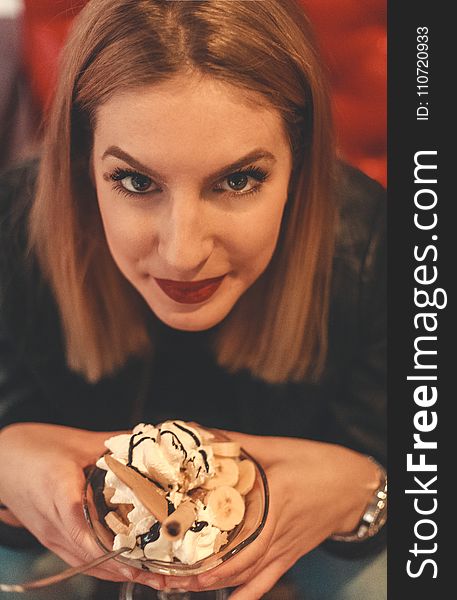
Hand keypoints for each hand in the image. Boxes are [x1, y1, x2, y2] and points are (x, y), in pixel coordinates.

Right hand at [0, 423, 163, 587]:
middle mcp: (53, 521)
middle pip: (89, 555)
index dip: (111, 549)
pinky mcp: (50, 536)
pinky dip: (103, 565)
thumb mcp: (79, 442)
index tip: (137, 560)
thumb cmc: (35, 446)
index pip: (83, 529)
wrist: (2, 458)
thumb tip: (147, 442)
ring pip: (85, 563)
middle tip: (159, 574)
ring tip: (150, 576)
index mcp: (59, 492)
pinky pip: (78, 558)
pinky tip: (125, 566)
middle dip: (125, 568)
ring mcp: (50, 533)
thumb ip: (114, 444)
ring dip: (117, 572)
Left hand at [164, 431, 380, 598]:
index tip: (176, 557)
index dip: (205, 553)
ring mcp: (283, 549)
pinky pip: (266, 582)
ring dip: (214, 586)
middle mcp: (275, 533)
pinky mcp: (289, 555)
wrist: (354, 485)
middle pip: (234, 565)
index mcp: (271, 503)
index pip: (234, 536)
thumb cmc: (318, 464)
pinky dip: (246, 596)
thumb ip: (235, 442)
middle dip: (198, 576)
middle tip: (165, 578)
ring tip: (182, 588)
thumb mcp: (275, 447)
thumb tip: (200, 431)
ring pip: (246, 577)